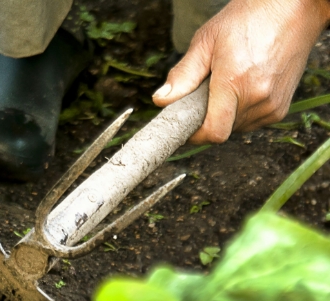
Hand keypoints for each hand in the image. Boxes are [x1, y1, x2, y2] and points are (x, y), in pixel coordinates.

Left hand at [153, 0, 329, 143]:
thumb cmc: (247, 20)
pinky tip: (242, 87)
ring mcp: (272, 106)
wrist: (291, 11)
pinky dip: (240, 112)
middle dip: (207, 118)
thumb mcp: (206, 41)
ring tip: (227, 84)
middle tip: (204, 92)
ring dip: (224, 115)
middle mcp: (258, 99)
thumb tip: (161, 100)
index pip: (213, 132)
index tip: (183, 126)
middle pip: (222, 130)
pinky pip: (251, 122)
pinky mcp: (280, 109)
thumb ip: (183, 75)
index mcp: (235, 83)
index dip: (194, 135)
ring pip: (235, 128)